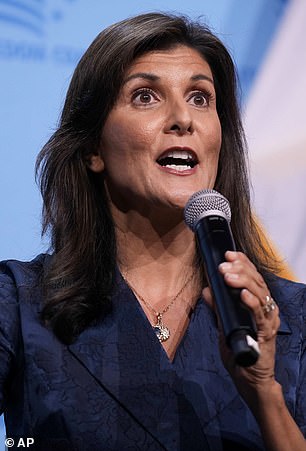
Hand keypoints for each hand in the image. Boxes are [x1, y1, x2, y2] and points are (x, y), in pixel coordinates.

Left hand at [202, 250, 279, 401]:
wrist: (250, 380)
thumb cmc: (240, 354)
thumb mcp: (224, 326)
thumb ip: (218, 308)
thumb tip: (207, 290)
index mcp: (257, 304)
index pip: (251, 277)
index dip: (241, 263)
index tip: (228, 254)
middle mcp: (266, 309)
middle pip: (256, 281)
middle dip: (239, 269)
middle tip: (224, 263)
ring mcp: (268, 320)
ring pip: (259, 293)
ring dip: (242, 281)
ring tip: (227, 274)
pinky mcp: (267, 333)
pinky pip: (261, 315)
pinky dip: (252, 302)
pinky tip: (242, 293)